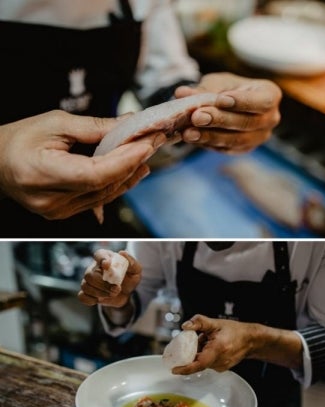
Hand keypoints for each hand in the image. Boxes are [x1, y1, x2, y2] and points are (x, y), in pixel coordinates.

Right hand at [0, 110, 162, 218]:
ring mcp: (58, 211)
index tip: (146, 144)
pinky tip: (133, 170)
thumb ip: (95, 128)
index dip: (125, 160)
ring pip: (106, 195)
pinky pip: (99, 200)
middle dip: (133, 162)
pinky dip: (117, 183)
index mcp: (42, 174)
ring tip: (147, 154)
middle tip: (153, 142)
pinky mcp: (64, 213)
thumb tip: (130, 125)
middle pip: (105, 185)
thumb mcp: (55, 123)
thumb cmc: (19, 140)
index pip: (96, 174)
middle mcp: (51, 200)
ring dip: (130, 174)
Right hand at [77, 250, 141, 307]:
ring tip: (113, 294)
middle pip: (89, 275)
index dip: (101, 259)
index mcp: (106, 258)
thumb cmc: (129, 278)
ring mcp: (88, 281)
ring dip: (101, 293)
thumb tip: (123, 253)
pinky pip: (82, 296)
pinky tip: (100, 299)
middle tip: (117, 289)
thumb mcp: (136, 271)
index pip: (99, 254)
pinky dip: (90, 300)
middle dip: (103, 284)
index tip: (107, 265)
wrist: (126, 294)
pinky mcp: (87, 292)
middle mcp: (94, 268)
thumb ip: (132, 262)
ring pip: (86, 286)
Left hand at [172, 315, 301, 374]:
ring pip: (202, 363)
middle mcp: (220, 360)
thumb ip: (199, 322)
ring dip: (198, 354)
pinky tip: (210, 346)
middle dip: (190, 354)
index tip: (174, 369)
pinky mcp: (222, 368)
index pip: (199, 363)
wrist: (251, 340)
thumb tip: (184, 326)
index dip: (185, 368)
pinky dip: (205, 356)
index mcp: (218, 349)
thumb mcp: (216, 323)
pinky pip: (208, 363)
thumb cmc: (234, 330)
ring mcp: (222, 366)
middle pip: (197, 362)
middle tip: (188, 344)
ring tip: (205, 341)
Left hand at [175, 73, 281, 153]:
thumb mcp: (217, 82)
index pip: (262, 102)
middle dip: (220, 120)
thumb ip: (203, 89)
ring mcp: (260, 137)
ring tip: (189, 132)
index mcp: (270, 95)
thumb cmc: (228, 88)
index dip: (242, 102)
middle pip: (247, 123)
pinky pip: (227, 149)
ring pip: (237, 140)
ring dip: (211, 136)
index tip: (221, 100)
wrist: (229, 104)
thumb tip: (182, 94)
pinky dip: (209, 143)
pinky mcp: (245, 149)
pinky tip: (193, 138)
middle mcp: (271, 119)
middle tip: (197, 117)